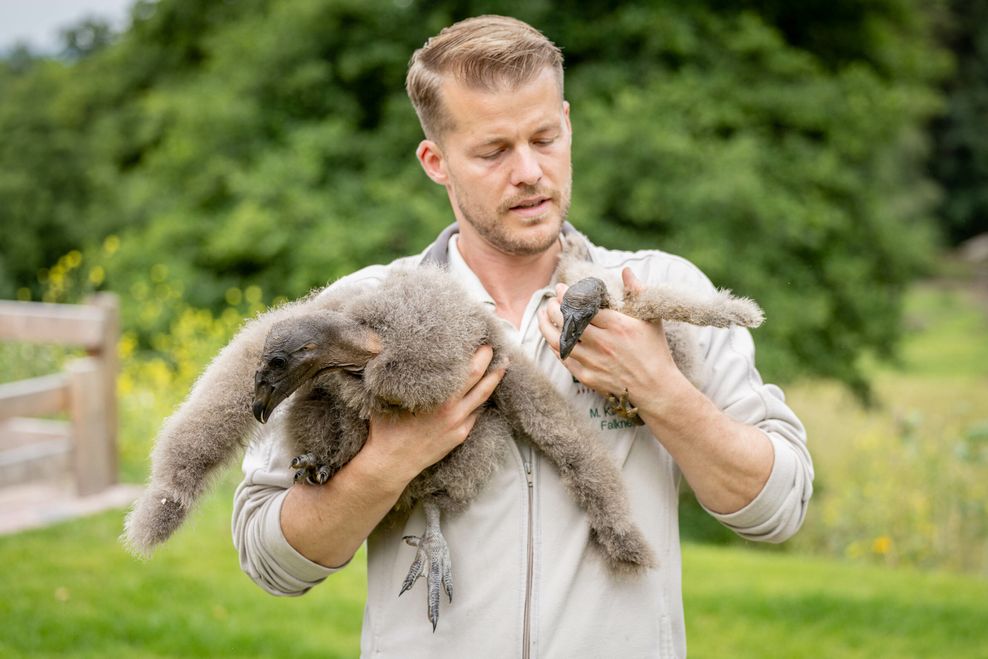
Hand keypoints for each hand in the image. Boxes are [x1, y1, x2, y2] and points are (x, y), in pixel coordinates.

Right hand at [361, 345, 505, 488]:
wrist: (391, 464)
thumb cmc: (386, 429)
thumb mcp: (389, 398)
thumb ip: (398, 376)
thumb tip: (394, 352)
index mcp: (440, 398)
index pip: (467, 370)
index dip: (477, 354)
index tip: (480, 339)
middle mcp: (453, 410)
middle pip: (481, 379)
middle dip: (490, 361)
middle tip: (495, 346)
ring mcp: (459, 424)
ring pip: (483, 397)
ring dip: (494, 380)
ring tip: (502, 365)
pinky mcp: (460, 436)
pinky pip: (475, 414)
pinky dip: (480, 401)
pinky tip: (484, 391)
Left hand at [538, 268, 682, 405]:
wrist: (655, 388)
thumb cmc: (655, 350)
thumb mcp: (651, 318)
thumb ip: (637, 291)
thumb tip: (626, 270)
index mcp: (617, 325)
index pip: (583, 306)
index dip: (567, 295)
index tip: (560, 288)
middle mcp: (602, 343)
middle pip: (566, 322)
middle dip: (553, 308)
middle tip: (551, 301)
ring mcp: (593, 361)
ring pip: (559, 341)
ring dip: (546, 325)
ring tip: (542, 315)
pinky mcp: (587, 377)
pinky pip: (563, 359)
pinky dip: (554, 346)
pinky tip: (551, 337)